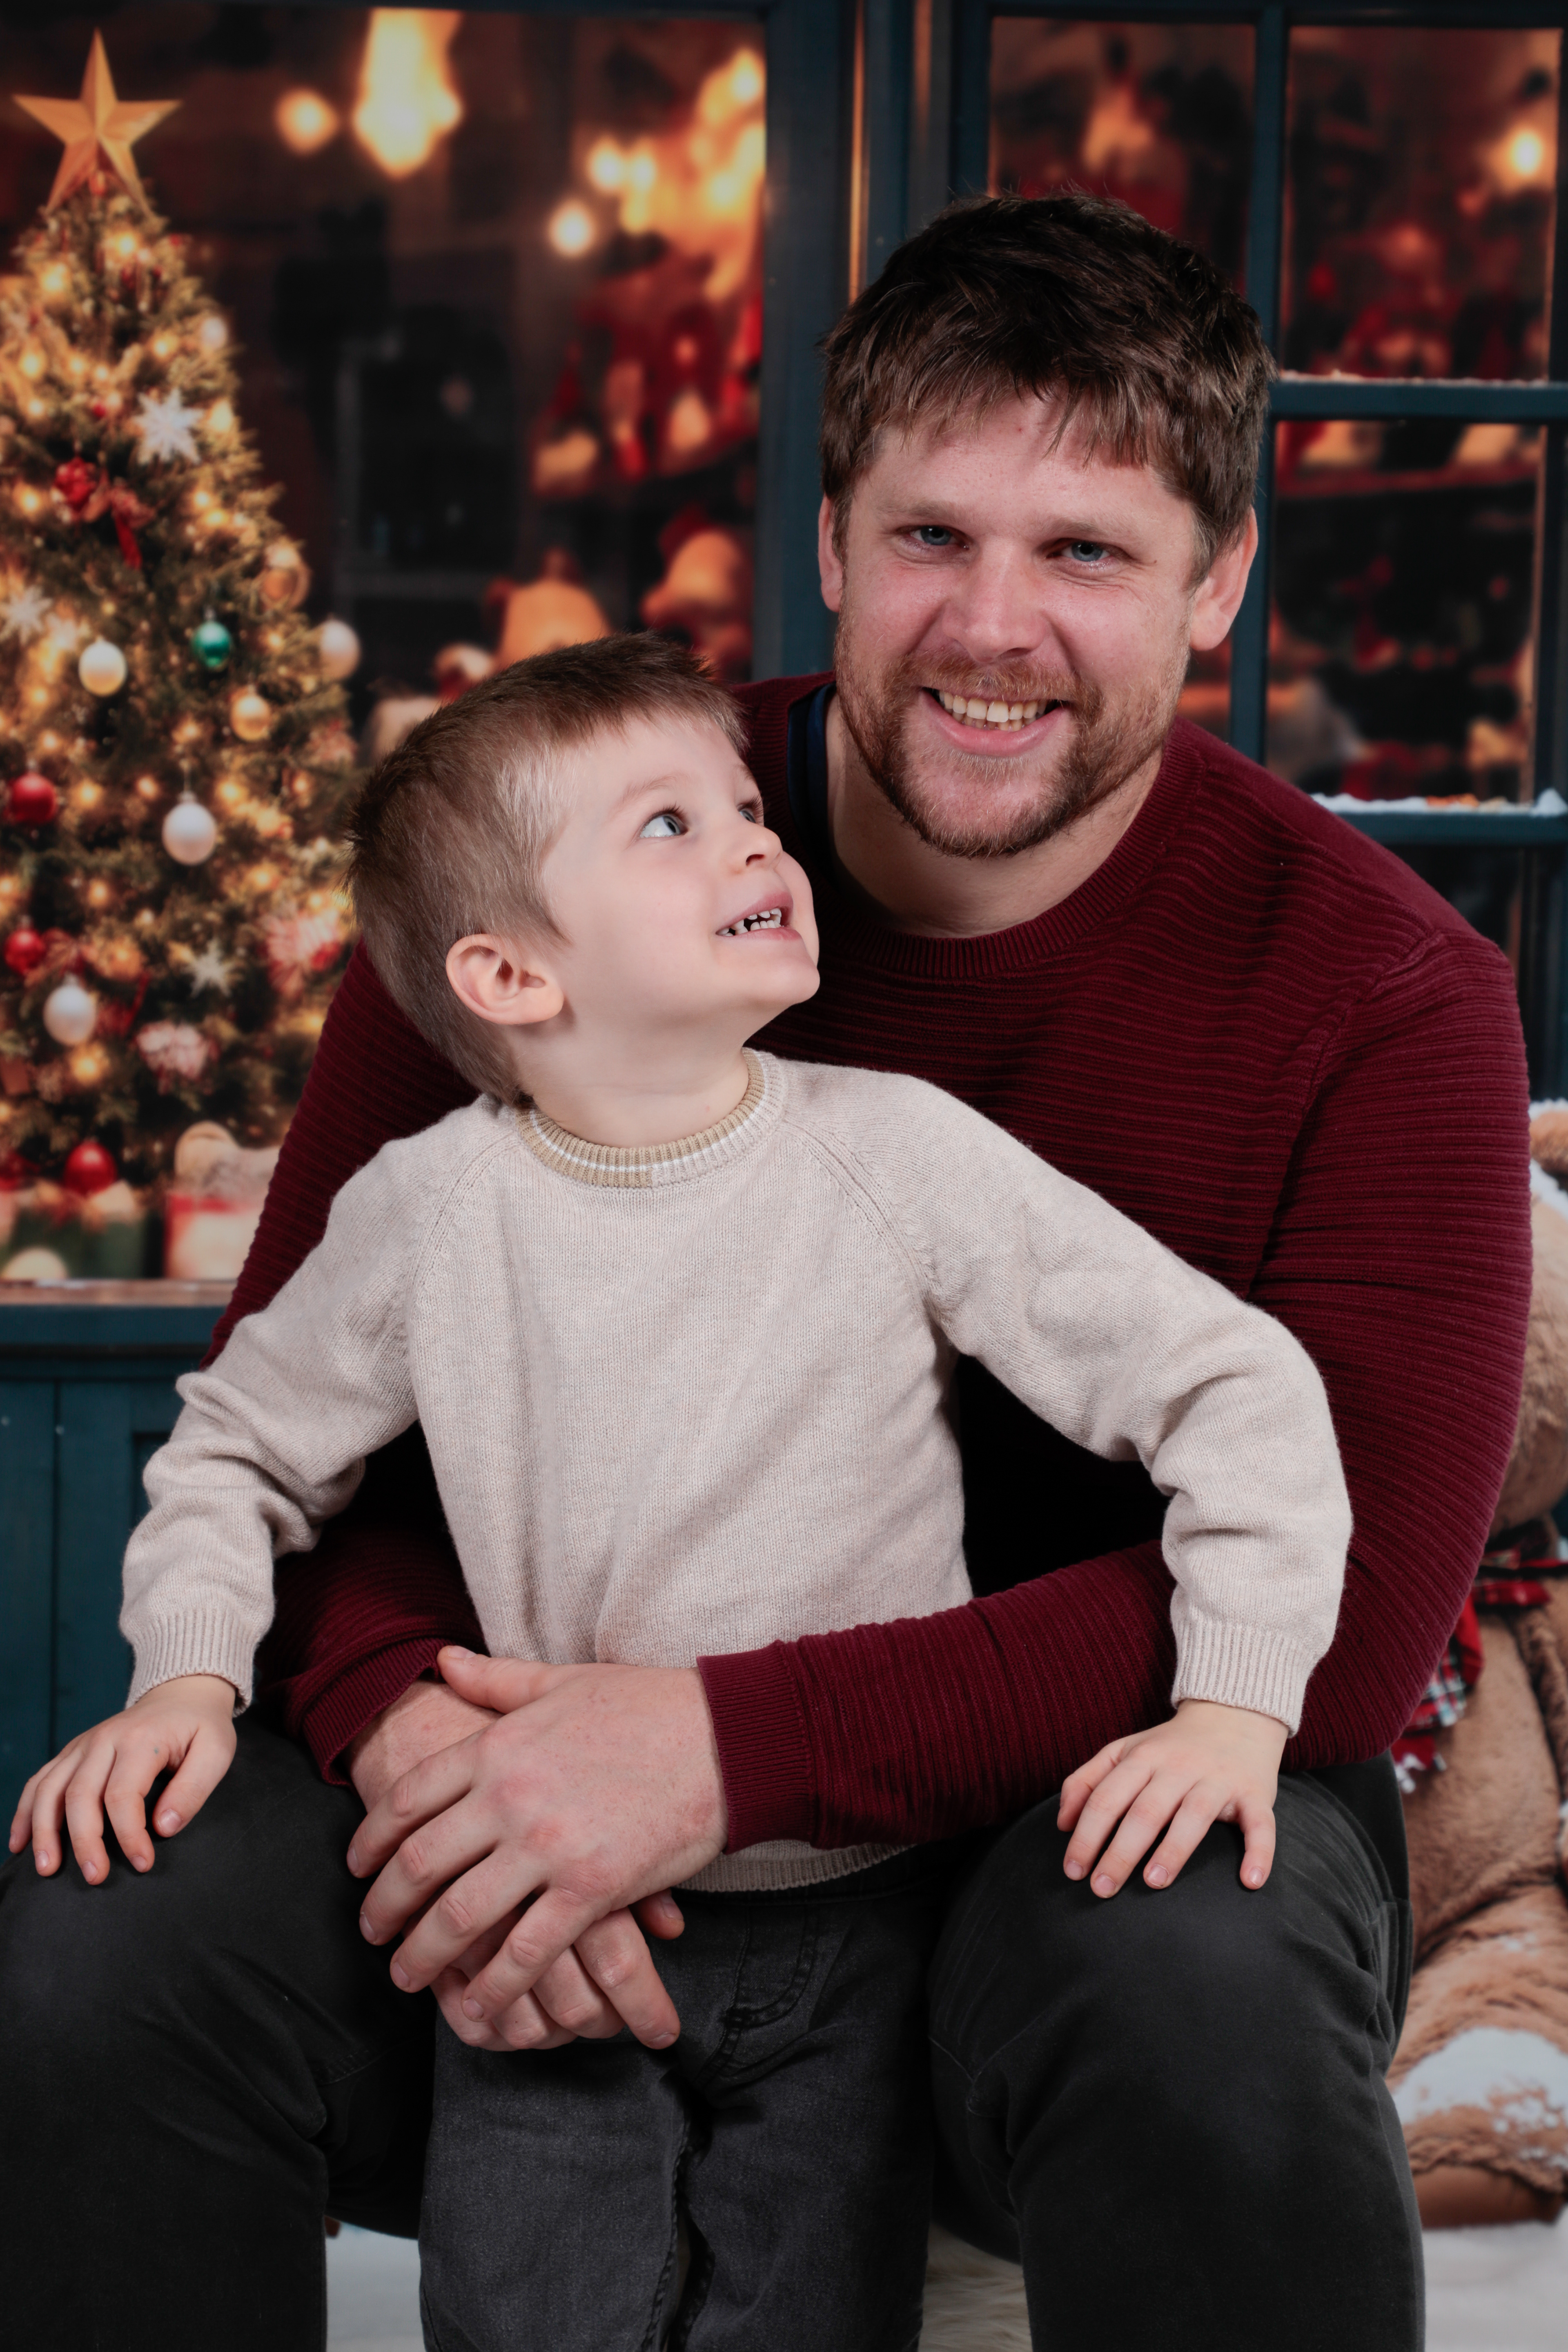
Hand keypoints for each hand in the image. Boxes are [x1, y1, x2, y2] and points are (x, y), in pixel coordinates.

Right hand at [7, 1673, 237, 1883]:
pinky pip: (40, 1780)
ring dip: (44, 1831)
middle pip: (80, 1795)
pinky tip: (19, 1842)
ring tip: (47, 1869)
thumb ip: (193, 1789)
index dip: (128, 1835)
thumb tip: (164, 1827)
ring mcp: (83, 1745)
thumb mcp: (216, 1751)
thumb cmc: (201, 1727)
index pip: (122, 1795)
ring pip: (50, 1789)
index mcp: (140, 1740)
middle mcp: (104, 1739)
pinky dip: (25, 1811)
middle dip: (84, 1842)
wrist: (182, 1694)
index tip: (142, 1864)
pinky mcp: (73, 1752)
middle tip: (94, 1877)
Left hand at [348, 1647, 725, 2040]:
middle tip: (372, 1934)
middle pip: (420, 1864)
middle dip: (384, 1908)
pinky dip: (494, 1986)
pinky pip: (526, 1952)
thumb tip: (441, 1661)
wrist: (727, 1738)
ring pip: (461, 1917)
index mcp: (498, 1745)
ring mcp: (548, 1846)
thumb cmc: (648, 1706)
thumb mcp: (562, 1682)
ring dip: (424, 1957)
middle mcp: (510, 1796)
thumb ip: (495, 1680)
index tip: (358, 1868)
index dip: (371, 1841)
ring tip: (408, 1978)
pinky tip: (478, 2006)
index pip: (408, 1798)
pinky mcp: (591, 1889)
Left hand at [1056, 1698, 1287, 1897]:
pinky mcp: (1256, 1793)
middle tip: (1101, 1889)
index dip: (1086, 1835)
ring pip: (1194, 1816)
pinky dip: (1259, 1852)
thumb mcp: (1122, 1751)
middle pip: (1145, 1812)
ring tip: (1153, 1882)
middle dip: (1120, 1852)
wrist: (1234, 1714)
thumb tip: (1062, 1824)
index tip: (1072, 1870)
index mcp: (1142, 1758)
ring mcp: (1218, 1779)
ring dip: (1174, 1850)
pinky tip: (1250, 1882)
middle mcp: (1179, 1767)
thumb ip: (1086, 1781)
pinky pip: (1260, 1824)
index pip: (1106, 1799)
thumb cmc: (1169, 1746)